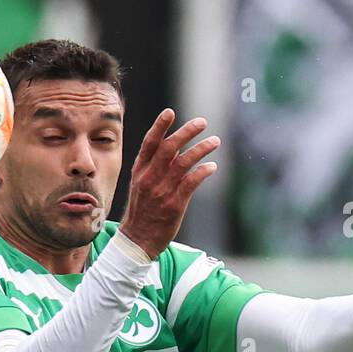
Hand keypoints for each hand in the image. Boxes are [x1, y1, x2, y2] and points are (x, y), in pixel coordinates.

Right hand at [119, 108, 219, 258]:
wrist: (137, 239)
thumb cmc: (142, 209)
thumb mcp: (140, 184)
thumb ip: (155, 165)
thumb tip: (175, 145)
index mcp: (140, 171)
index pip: (149, 144)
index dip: (160, 126)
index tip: (170, 112)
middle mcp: (150, 179)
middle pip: (169, 149)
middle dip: (187, 132)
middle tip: (202, 122)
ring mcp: (162, 191)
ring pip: (183, 163)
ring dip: (201, 149)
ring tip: (215, 141)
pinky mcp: (175, 204)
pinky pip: (191, 183)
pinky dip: (203, 172)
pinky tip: (212, 167)